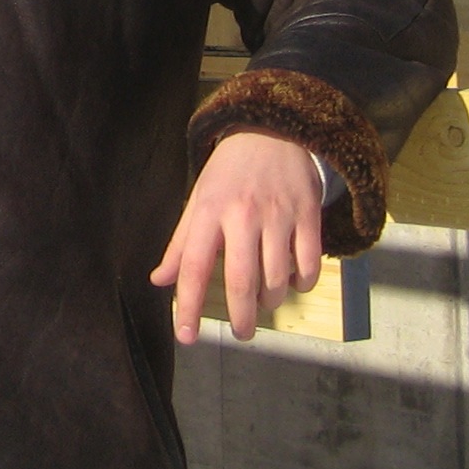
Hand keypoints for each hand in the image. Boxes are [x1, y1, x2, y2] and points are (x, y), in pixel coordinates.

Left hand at [153, 130, 322, 343]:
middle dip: (240, 318)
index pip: (194, 267)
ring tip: (264, 301)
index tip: (187, 337)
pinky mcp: (308, 215)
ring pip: (277, 279)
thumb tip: (159, 281)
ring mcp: (279, 215)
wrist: (271, 131)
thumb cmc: (228, 173)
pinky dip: (302, 283)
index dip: (188, 306)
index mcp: (209, 211)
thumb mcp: (198, 200)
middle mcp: (243, 215)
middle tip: (241, 333)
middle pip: (242, 282)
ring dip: (270, 301)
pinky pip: (309, 265)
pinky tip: (292, 282)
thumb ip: (180, 243)